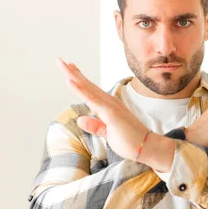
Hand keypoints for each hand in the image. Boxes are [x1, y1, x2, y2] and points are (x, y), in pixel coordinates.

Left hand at [56, 58, 173, 170]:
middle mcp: (109, 102)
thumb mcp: (107, 134)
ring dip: (74, 76)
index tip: (70, 69)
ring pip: (88, 88)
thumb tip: (81, 119)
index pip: (91, 90)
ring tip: (62, 64)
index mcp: (108, 107)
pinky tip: (70, 81)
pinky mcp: (111, 113)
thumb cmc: (130, 141)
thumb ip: (95, 126)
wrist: (147, 148)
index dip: (79, 79)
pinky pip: (92, 99)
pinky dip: (80, 89)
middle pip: (87, 85)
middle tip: (60, 60)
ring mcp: (110, 106)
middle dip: (73, 72)